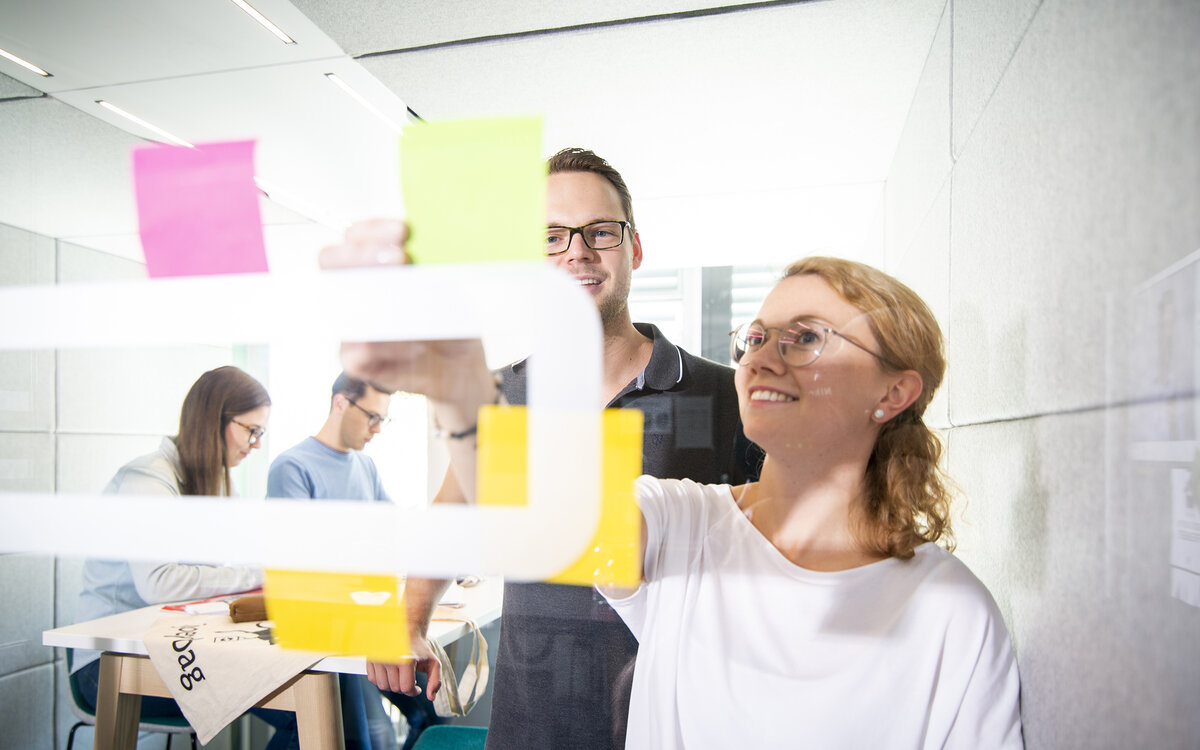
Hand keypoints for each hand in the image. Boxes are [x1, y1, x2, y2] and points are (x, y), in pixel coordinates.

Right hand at [319, 220, 493, 406]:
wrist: (458, 363)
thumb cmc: (447, 316)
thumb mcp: (446, 286)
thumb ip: (429, 266)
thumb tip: (422, 255)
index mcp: (369, 262)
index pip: (353, 235)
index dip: (373, 229)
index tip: (403, 231)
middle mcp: (351, 289)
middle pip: (330, 260)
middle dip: (363, 254)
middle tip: (401, 257)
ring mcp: (349, 323)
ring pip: (343, 304)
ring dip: (379, 298)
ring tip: (415, 300)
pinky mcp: (356, 359)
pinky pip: (360, 349)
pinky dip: (388, 344)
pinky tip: (415, 343)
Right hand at [365, 636, 441, 698]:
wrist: (406, 631)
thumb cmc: (419, 649)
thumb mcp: (433, 662)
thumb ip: (435, 681)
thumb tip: (431, 697)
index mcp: (406, 659)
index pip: (406, 688)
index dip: (413, 691)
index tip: (417, 688)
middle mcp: (390, 659)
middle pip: (395, 688)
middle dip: (404, 687)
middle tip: (409, 679)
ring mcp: (379, 658)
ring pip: (383, 686)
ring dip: (392, 685)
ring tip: (400, 677)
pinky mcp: (370, 658)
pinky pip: (373, 679)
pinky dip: (381, 680)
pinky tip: (390, 674)